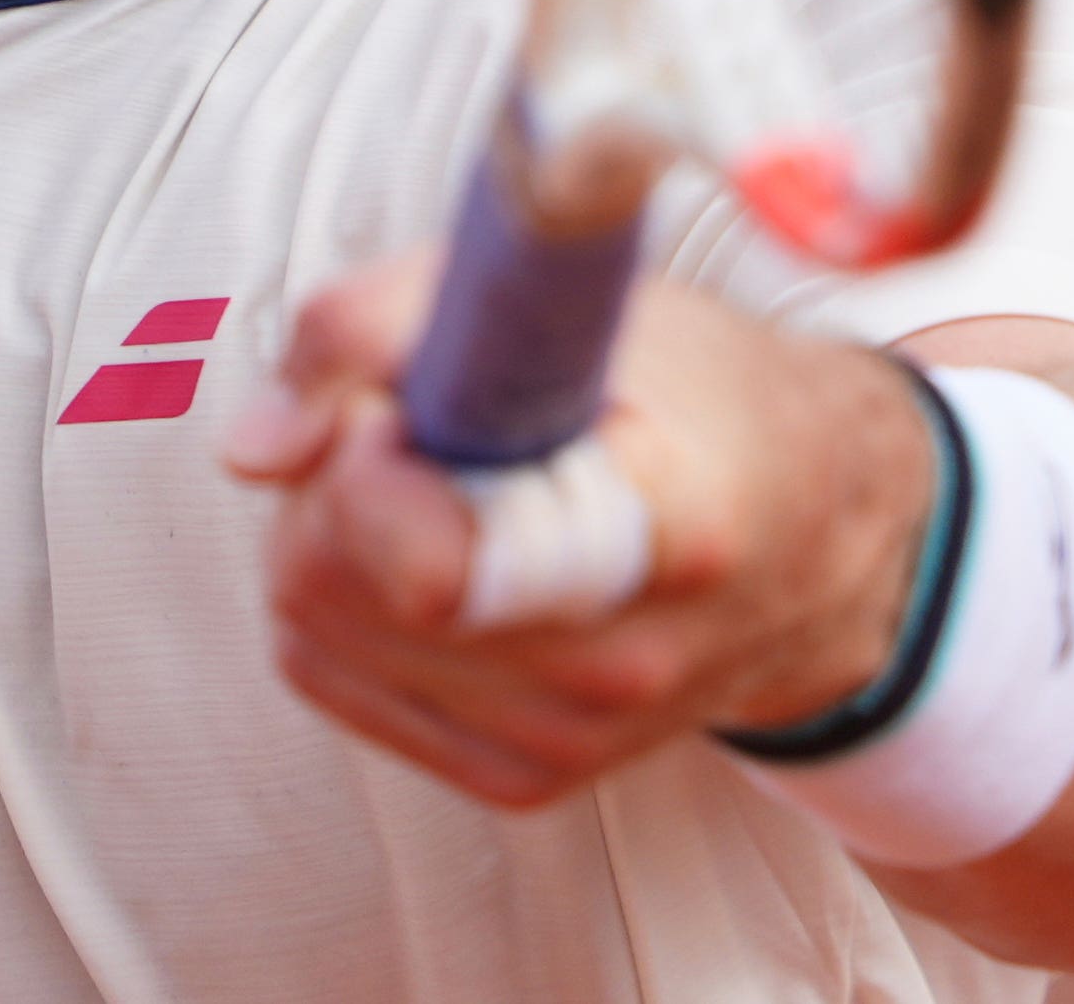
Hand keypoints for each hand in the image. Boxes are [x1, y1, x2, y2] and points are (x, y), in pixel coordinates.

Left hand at [220, 256, 937, 808]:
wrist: (820, 532)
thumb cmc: (693, 386)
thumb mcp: (573, 294)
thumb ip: (386, 326)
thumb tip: (252, 448)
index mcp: (669, 527)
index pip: (443, 559)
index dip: (368, 464)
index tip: (396, 406)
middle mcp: (621, 663)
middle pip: (343, 582)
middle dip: (331, 473)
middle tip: (415, 418)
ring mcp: (572, 740)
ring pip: (313, 629)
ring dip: (326, 528)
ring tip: (431, 474)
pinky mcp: (524, 779)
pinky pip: (332, 676)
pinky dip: (339, 596)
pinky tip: (422, 541)